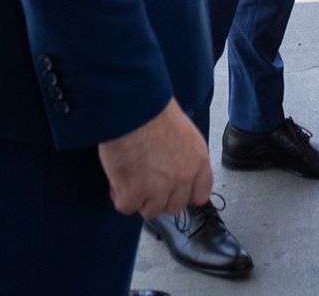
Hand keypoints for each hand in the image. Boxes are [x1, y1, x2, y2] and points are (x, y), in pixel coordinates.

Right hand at [98, 97, 212, 218]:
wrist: (133, 108)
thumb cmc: (154, 111)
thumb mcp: (184, 132)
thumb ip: (184, 156)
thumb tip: (175, 169)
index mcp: (199, 161)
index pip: (200, 195)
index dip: (183, 194)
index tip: (173, 191)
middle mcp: (183, 178)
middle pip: (174, 207)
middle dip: (159, 197)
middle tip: (146, 181)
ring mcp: (159, 189)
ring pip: (150, 211)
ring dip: (139, 198)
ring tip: (130, 176)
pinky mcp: (133, 193)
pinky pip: (126, 206)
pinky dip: (119, 194)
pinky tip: (119, 177)